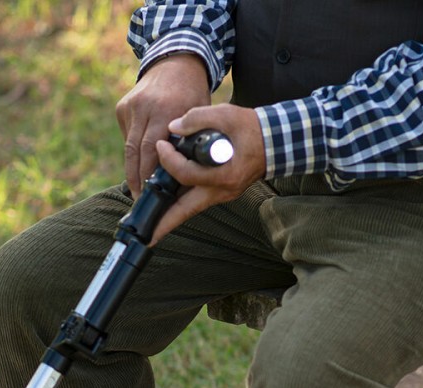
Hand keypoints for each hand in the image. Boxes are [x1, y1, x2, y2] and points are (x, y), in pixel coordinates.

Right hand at [115, 54, 210, 197]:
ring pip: (128, 147)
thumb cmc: (192, 94)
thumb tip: (184, 179)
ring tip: (137, 190)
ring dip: (132, 170)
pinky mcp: (122, 107)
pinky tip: (140, 160)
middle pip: (136, 153)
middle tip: (139, 200)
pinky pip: (127, 136)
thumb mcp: (199, 116)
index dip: (149, 176)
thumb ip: (190, 143)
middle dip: (137, 179)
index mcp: (167, 110)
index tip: (149, 196)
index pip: (153, 152)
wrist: (175, 61)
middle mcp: (145, 107)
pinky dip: (134, 150)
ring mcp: (131, 106)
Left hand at [150, 104, 266, 243]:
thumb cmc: (254, 129)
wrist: (277, 142)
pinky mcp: (220, 194)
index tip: (161, 144)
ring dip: (169, 217)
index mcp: (224, 175)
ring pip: (189, 210)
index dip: (169, 160)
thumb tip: (172, 127)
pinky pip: (196, 202)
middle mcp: (221, 192)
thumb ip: (198, 118)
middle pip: (185, 212)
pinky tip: (166, 205)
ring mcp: (221, 196)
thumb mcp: (228, 115)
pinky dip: (180, 205)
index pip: (186, 174)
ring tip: (149, 226)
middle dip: (164, 225)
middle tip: (145, 237)